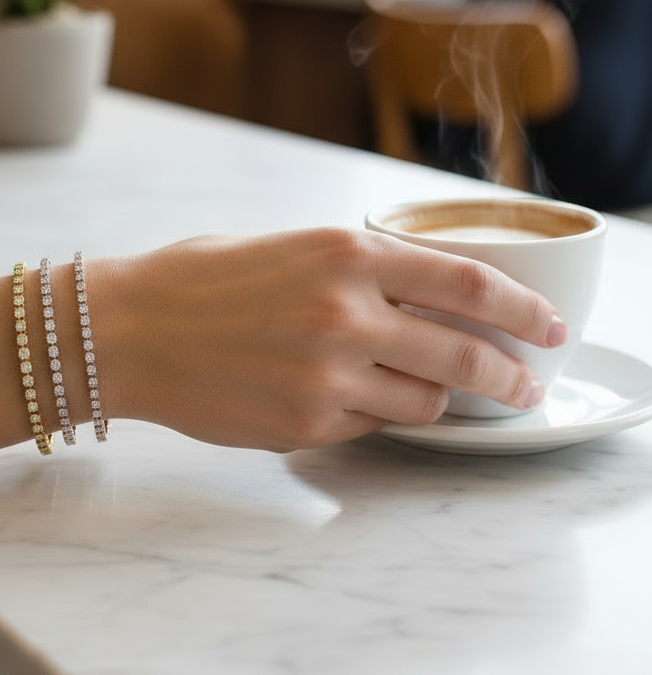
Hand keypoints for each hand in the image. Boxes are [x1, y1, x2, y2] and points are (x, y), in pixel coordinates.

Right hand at [92, 229, 566, 451]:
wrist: (125, 333)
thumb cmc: (197, 280)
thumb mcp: (288, 247)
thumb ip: (358, 268)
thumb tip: (423, 297)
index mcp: (345, 254)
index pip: (470, 281)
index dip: (524, 308)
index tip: (549, 326)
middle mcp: (346, 314)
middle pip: (467, 355)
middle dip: (510, 376)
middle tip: (525, 384)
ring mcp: (328, 377)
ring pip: (425, 404)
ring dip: (436, 400)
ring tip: (425, 392)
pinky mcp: (305, 426)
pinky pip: (370, 427)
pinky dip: (375, 416)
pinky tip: (352, 400)